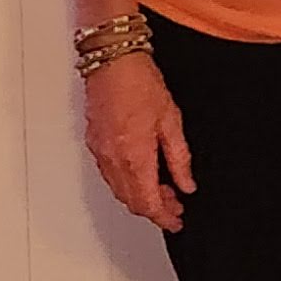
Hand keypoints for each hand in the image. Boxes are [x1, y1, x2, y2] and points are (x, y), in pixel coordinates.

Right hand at [84, 53, 195, 232]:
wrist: (112, 59)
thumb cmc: (139, 82)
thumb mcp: (171, 121)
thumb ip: (180, 158)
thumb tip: (187, 183)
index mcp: (135, 156)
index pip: (149, 203)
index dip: (165, 217)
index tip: (177, 220)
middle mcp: (113, 159)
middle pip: (132, 201)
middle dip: (154, 209)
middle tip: (174, 205)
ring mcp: (100, 152)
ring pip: (119, 190)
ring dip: (139, 196)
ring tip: (162, 189)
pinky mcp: (94, 143)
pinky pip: (109, 175)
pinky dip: (126, 182)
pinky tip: (141, 173)